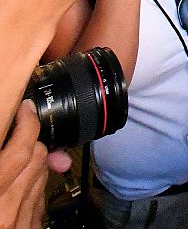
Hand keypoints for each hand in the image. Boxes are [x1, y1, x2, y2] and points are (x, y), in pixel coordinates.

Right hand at [0, 101, 48, 228]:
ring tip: (16, 153)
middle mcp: (10, 204)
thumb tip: (5, 144)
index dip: (27, 121)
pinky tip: (16, 184)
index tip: (25, 109)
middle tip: (18, 128)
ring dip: (34, 159)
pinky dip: (32, 184)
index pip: (23, 145)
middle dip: (31, 138)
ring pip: (43, 173)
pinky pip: (39, 197)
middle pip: (38, 155)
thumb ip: (5, 164)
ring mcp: (24, 218)